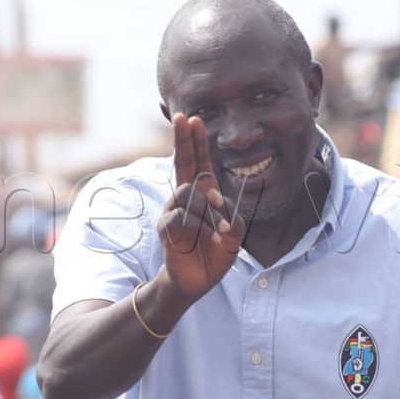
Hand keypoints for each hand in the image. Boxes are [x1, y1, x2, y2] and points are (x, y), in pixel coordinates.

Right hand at [158, 113, 245, 298]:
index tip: (194, 118)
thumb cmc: (214, 251)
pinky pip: (183, 216)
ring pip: (190, 192)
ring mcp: (173, 211)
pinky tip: (214, 238)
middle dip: (183, 139)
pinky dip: (203, 226)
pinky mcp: (167, 228)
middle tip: (183, 118)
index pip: (198, 162)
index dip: (196, 141)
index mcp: (201, 194)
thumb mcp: (232, 228)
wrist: (198, 280)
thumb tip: (216, 199)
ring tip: (223, 228)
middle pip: (182, 162)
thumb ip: (228, 209)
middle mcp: (184, 197)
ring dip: (211, 208)